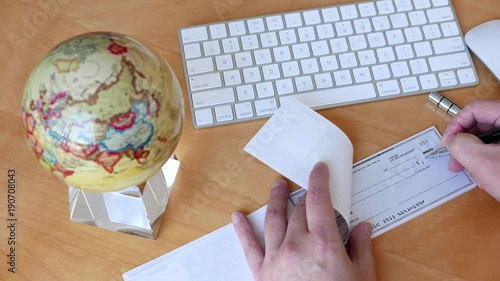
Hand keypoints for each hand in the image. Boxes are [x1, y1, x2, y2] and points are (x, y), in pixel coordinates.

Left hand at [231, 162, 375, 280]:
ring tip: (277, 186)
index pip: (319, 200)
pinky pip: (249, 246)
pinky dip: (242, 230)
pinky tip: (237, 217)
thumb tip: (363, 226)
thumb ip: (360, 248)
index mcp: (324, 244)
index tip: (319, 169)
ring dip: (276, 199)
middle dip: (304, 195)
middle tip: (307, 186)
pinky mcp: (262, 272)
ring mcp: (276, 258)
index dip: (319, 180)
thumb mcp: (362, 278)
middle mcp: (297, 245)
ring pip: (274, 219)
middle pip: (299, 209)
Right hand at [442, 99, 499, 200]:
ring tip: (472, 172)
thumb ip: (460, 145)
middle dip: (464, 143)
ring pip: (490, 138)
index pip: (476, 109)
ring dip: (475, 155)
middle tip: (454, 159)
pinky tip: (486, 176)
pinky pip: (499, 149)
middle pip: (483, 123)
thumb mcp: (482, 161)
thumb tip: (451, 139)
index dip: (457, 124)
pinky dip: (488, 161)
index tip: (448, 141)